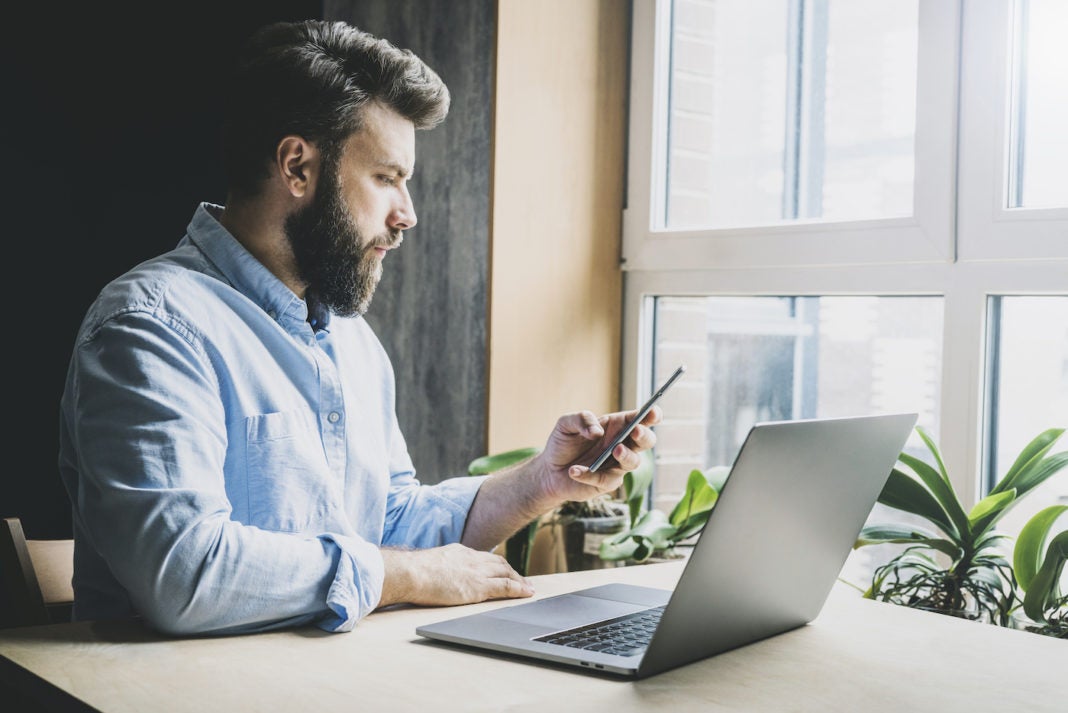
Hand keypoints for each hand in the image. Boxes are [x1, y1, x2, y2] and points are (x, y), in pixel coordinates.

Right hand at [378, 543, 533, 607]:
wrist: (410, 572)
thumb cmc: (412, 572)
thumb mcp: (430, 563)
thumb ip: (440, 567)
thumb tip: (437, 574)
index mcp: (460, 552)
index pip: (484, 557)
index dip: (496, 565)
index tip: (502, 570)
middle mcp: (472, 559)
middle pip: (499, 563)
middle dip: (512, 571)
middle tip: (522, 580)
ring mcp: (477, 572)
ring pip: (506, 573)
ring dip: (519, 580)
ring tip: (528, 588)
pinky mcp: (478, 587)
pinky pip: (505, 587)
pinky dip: (518, 589)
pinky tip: (526, 593)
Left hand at [538, 406, 660, 503]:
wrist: (549, 470)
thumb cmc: (563, 444)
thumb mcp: (566, 424)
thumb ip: (581, 419)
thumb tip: (598, 432)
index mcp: (617, 426)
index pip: (639, 419)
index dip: (650, 415)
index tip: (653, 412)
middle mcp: (622, 445)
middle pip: (646, 441)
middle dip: (645, 436)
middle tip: (636, 431)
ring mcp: (617, 465)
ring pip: (634, 462)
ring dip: (627, 455)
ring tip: (615, 450)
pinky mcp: (607, 483)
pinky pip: (605, 479)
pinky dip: (589, 475)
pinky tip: (574, 471)